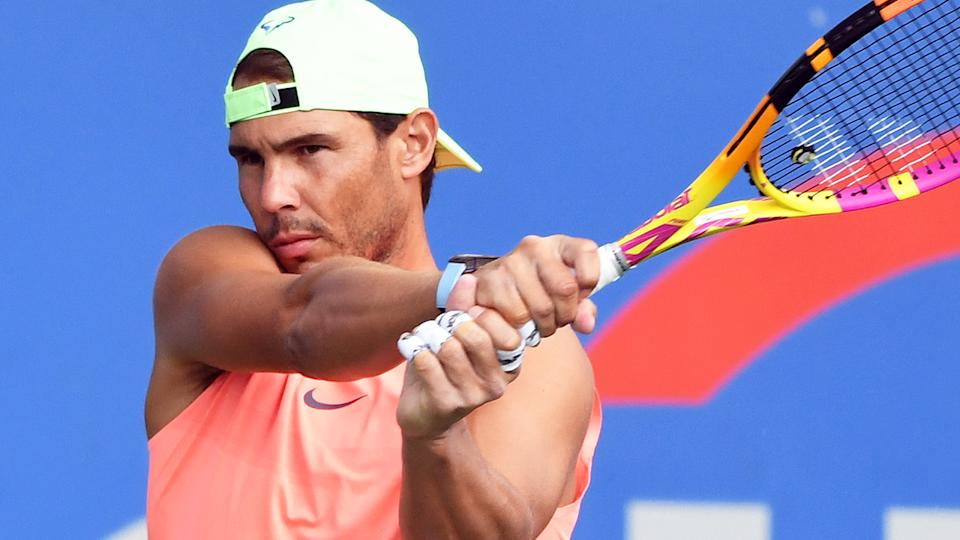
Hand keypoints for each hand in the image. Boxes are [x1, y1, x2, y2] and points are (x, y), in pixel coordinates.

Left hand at [396, 309, 522, 439]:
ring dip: (429, 337)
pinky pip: (426, 362)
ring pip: (448, 348)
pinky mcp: (447, 404)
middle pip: (474, 335)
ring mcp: (473, 397)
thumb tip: (468, 279)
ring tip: (424, 340)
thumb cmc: (444, 370)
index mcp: (509, 364)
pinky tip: (412, 351)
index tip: (460, 317)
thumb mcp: (457, 335)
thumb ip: (464, 306)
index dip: (473, 312)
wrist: (424, 416)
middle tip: (438, 328)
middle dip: (449, 324)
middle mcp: (497, 383)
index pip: (499, 324)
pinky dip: (414, 349)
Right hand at [452, 235, 599, 337]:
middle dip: (565, 315)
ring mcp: (509, 262)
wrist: (493, 293)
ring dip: (543, 327)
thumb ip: (583, 309)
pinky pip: (518, 317)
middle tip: (556, 320)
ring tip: (537, 324)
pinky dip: (522, 330)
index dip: (590, 281)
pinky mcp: (489, 281)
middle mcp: (534, 247)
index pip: (587, 251)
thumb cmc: (537, 293)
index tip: (580, 295)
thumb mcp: (565, 297)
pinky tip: (520, 325)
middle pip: (565, 288)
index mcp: (558, 244)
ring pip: (541, 308)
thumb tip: (586, 324)